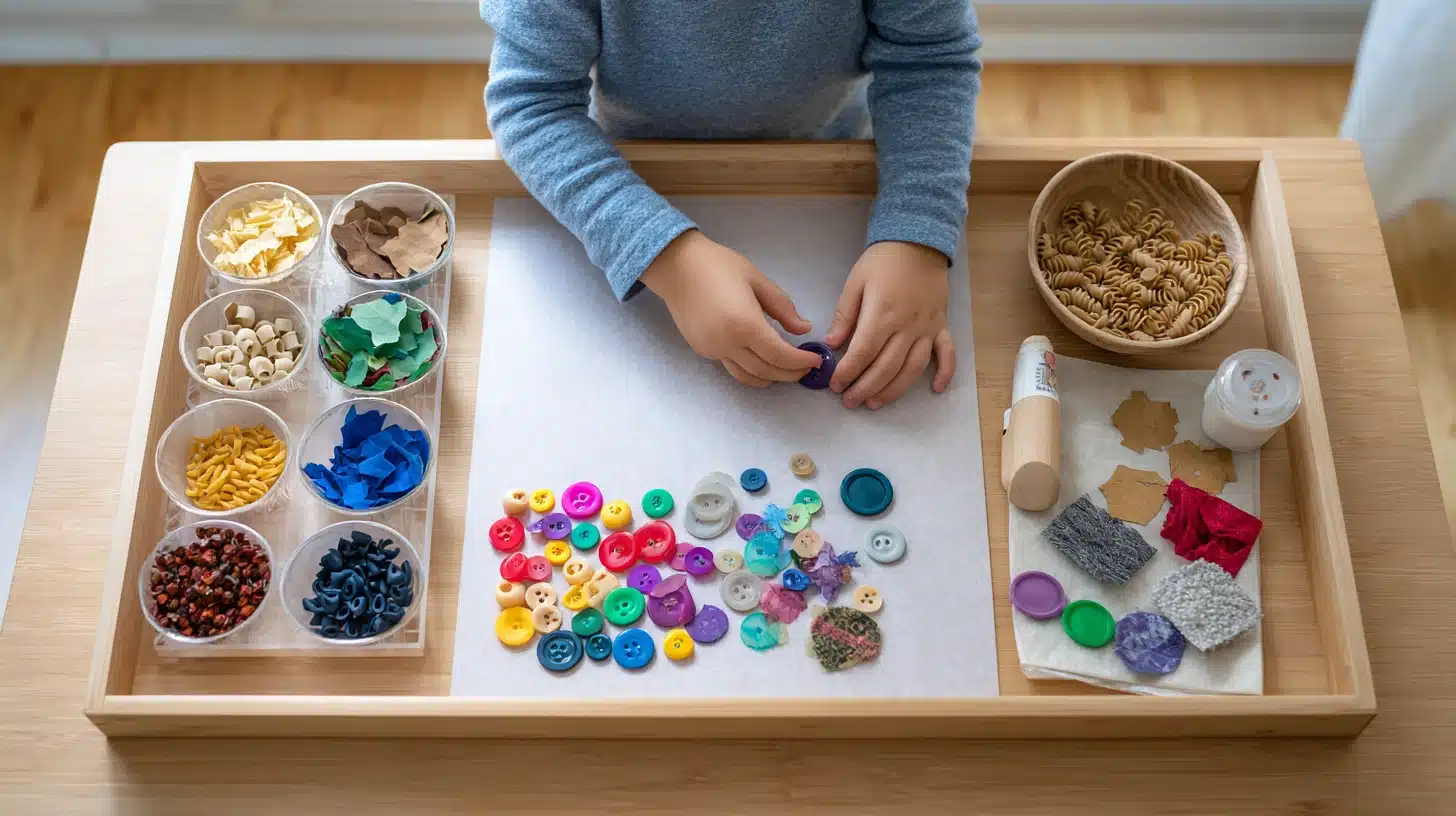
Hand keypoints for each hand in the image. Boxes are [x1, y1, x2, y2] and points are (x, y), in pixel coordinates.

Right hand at [641, 230, 821, 386]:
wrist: (676, 267)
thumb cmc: (718, 266)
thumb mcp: (757, 279)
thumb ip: (782, 307)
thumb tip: (803, 329)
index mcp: (745, 324)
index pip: (780, 355)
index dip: (801, 362)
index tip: (816, 360)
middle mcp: (728, 343)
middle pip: (767, 371)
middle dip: (791, 374)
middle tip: (806, 369)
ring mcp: (713, 350)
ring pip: (748, 377)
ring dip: (771, 378)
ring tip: (787, 370)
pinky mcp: (703, 351)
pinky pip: (733, 368)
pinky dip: (752, 370)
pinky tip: (762, 360)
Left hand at [825, 241, 955, 408]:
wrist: (918, 241)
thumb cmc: (882, 261)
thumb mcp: (855, 283)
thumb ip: (845, 315)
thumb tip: (832, 343)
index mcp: (883, 314)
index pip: (863, 352)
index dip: (848, 372)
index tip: (835, 385)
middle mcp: (907, 326)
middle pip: (886, 367)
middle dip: (865, 388)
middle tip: (850, 401)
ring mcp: (927, 328)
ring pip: (912, 368)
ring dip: (894, 390)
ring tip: (876, 403)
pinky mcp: (941, 325)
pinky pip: (947, 353)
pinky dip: (945, 373)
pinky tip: (936, 389)